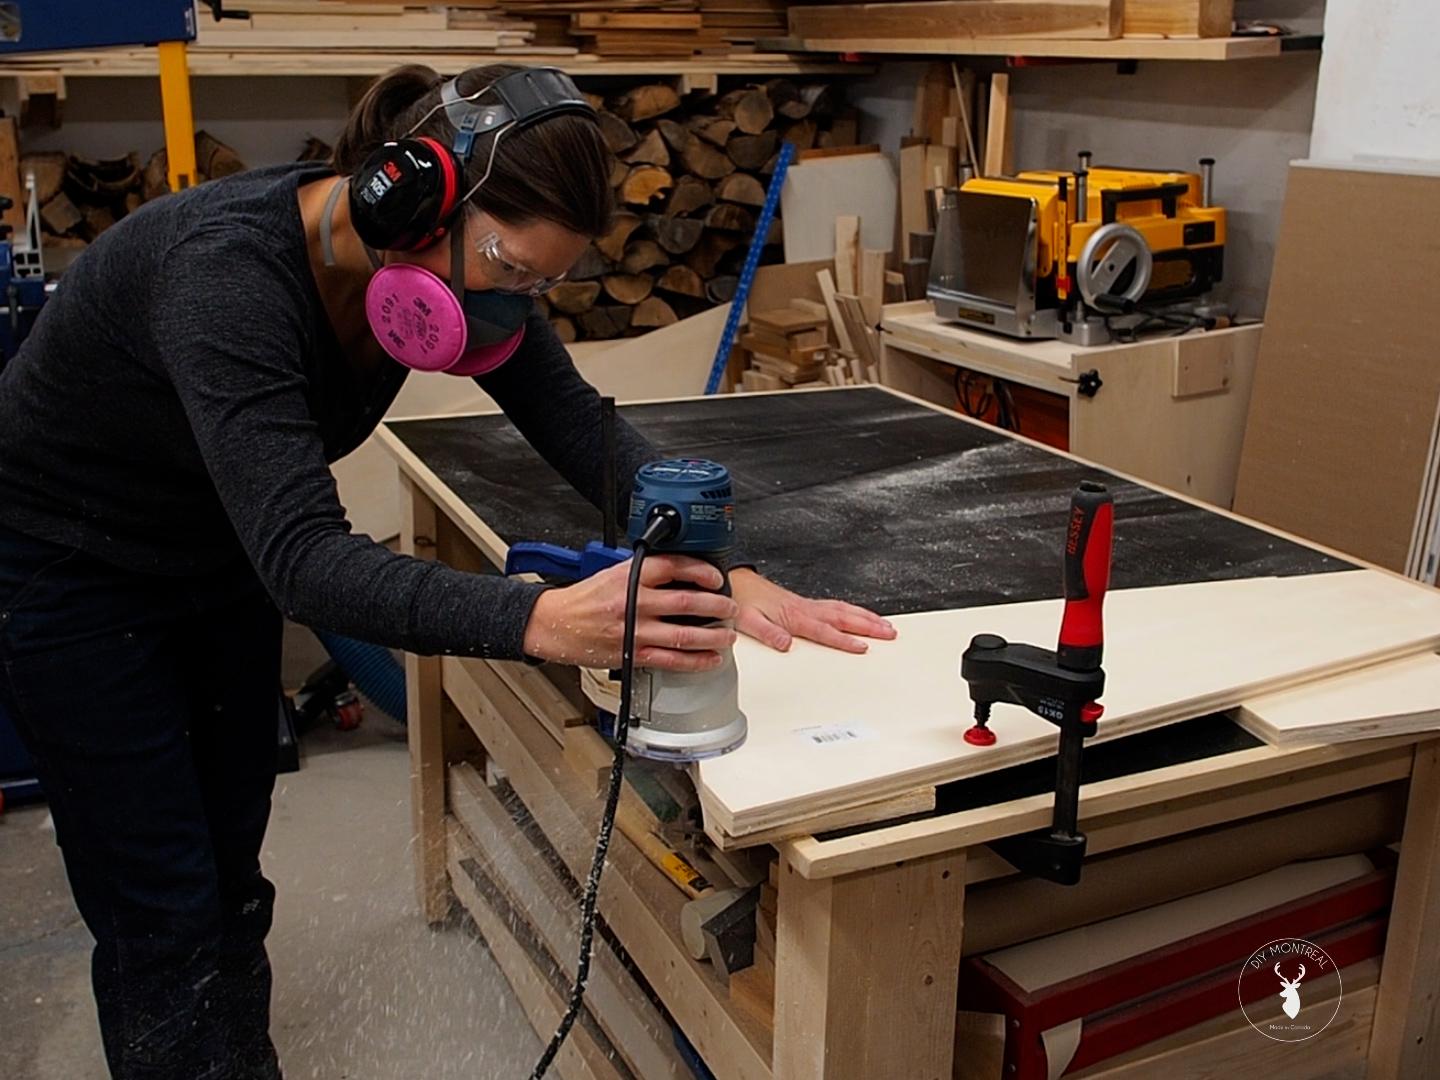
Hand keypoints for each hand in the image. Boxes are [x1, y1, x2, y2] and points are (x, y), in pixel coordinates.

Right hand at [522, 555, 738, 671]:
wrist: (554, 623)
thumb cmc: (583, 599)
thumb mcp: (614, 574)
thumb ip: (645, 574)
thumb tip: (682, 576)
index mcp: (630, 577)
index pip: (674, 567)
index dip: (702, 571)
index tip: (716, 577)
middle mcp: (635, 602)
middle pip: (687, 603)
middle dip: (717, 606)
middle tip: (730, 608)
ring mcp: (635, 631)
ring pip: (685, 635)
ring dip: (713, 636)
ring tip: (728, 635)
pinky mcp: (633, 655)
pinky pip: (672, 660)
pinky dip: (696, 661)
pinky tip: (710, 659)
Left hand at [729, 568, 896, 653]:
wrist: (735, 584)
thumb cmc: (742, 602)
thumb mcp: (748, 620)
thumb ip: (768, 633)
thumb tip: (786, 643)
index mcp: (794, 616)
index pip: (825, 631)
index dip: (844, 640)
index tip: (863, 647)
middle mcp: (805, 609)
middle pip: (843, 617)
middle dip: (869, 626)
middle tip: (891, 633)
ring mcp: (807, 605)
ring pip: (844, 610)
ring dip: (866, 617)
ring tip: (886, 625)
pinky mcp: (805, 604)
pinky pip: (837, 607)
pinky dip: (853, 611)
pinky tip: (860, 616)